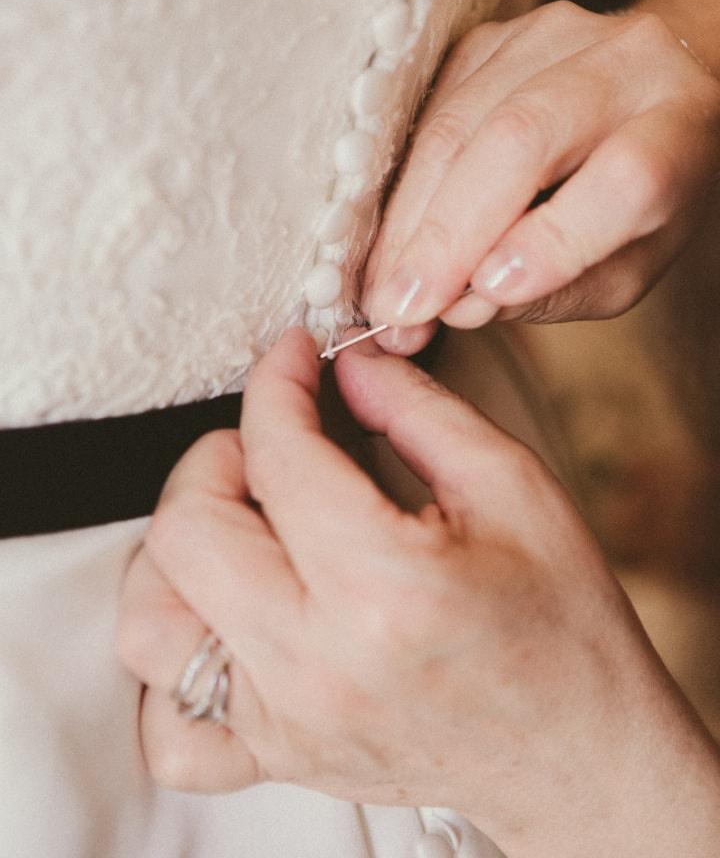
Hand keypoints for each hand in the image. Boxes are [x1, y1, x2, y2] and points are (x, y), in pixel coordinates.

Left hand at [117, 329, 718, 854]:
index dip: (276, 384)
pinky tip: (223, 618)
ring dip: (179, 551)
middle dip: (214, 457)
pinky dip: (176, 661)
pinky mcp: (277, 756)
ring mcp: (287, 722)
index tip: (292, 358)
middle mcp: (319, 663)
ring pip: (151, 623)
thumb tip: (343, 364)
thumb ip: (418, 409)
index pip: (278, 456)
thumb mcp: (513, 487)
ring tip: (244, 526)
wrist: (578, 753)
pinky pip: (168, 727)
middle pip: (186, 531)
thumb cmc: (561, 622)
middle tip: (269, 443)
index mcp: (388, 587)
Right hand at [362, 1, 719, 353]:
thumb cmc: (643, 199)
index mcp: (682, 125)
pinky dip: (401, 185)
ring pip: (459, 123)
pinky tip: (391, 240)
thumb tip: (461, 304)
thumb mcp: (628, 267)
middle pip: (523, 137)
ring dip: (409, 216)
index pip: (627, 177)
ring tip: (384, 288)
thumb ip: (559, 292)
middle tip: (400, 306)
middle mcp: (624, 62)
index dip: (555, 239)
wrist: (642, 92)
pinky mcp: (491, 36)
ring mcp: (550, 35)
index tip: (483, 293)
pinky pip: (428, 112)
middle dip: (448, 232)